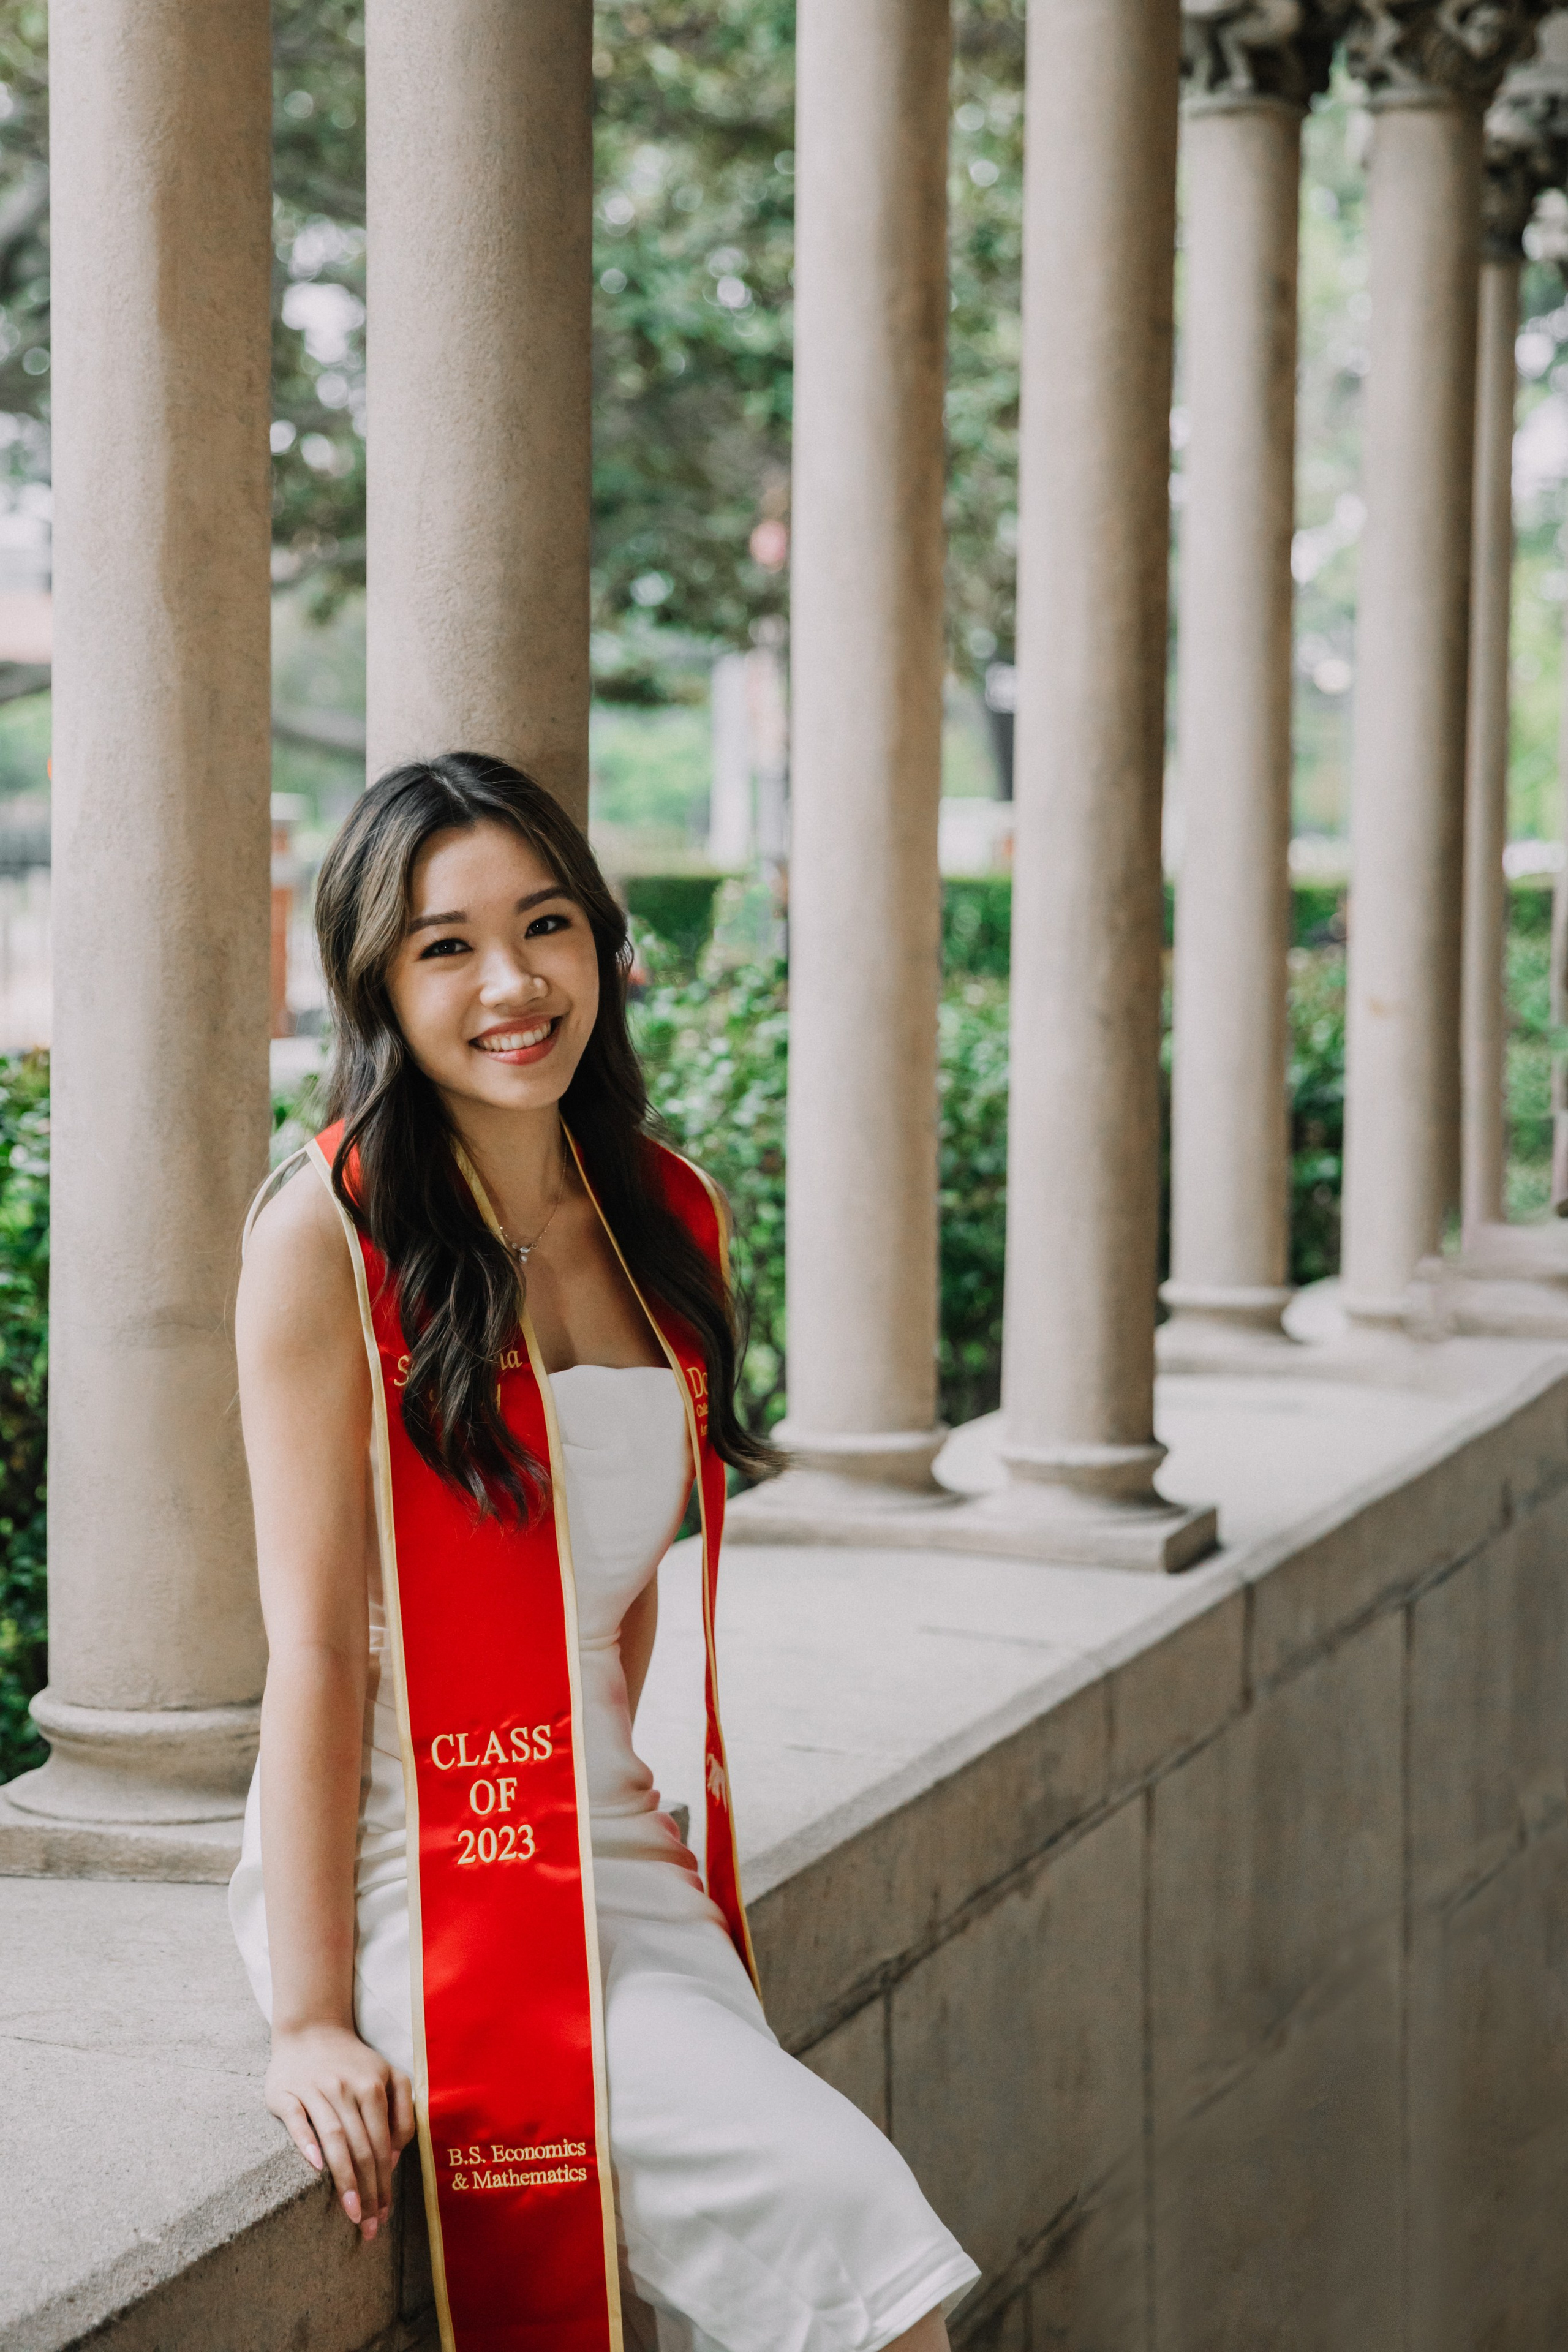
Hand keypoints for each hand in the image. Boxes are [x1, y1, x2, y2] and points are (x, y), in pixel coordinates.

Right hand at [266, 2021, 415, 2240]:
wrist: (311, 2029)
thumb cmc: (353, 2063)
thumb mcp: (388, 2076)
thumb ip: (401, 2112)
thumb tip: (394, 2157)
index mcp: (374, 2085)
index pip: (383, 2144)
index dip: (386, 2182)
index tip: (386, 2215)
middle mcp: (346, 2088)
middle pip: (362, 2147)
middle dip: (369, 2191)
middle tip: (370, 2227)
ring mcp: (315, 2089)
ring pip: (335, 2139)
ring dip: (345, 2180)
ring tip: (352, 2213)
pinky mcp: (286, 2092)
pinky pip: (298, 2120)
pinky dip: (308, 2142)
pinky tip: (317, 2168)